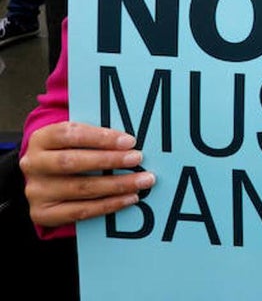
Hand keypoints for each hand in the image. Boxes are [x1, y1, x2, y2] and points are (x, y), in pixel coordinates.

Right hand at [20, 121, 154, 228]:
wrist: (46, 180)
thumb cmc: (70, 152)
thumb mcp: (76, 138)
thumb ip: (96, 136)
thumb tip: (130, 140)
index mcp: (41, 139)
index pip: (68, 134)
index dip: (100, 137)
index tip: (129, 141)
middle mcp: (33, 164)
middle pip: (72, 162)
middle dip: (109, 160)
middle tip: (137, 159)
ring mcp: (36, 191)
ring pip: (80, 188)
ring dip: (116, 185)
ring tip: (142, 180)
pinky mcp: (43, 213)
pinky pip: (80, 211)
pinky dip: (109, 204)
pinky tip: (129, 198)